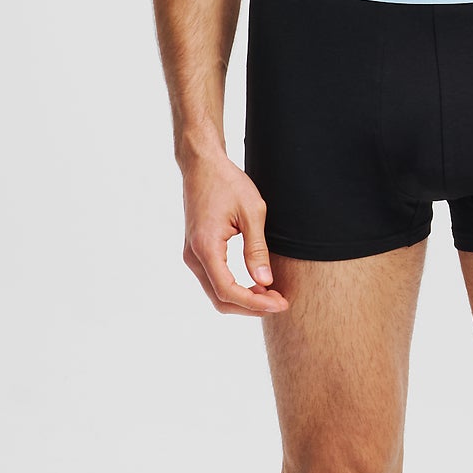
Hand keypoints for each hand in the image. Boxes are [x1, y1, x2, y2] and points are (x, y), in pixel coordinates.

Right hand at [181, 150, 289, 315]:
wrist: (202, 165)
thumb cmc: (227, 183)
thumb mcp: (251, 213)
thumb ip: (257, 250)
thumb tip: (265, 282)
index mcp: (206, 247)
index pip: (228, 291)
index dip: (255, 303)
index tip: (280, 303)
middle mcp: (193, 256)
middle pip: (220, 299)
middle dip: (251, 307)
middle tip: (280, 302)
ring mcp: (192, 255)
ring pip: (216, 293)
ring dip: (243, 299)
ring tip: (272, 294)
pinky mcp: (196, 252)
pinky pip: (214, 280)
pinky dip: (234, 288)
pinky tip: (256, 283)